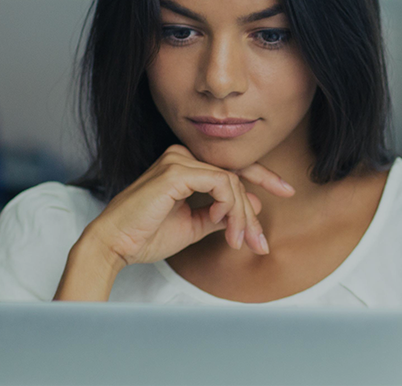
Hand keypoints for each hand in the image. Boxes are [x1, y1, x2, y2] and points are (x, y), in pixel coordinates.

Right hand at [85, 145, 295, 265]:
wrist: (115, 245)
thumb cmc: (145, 236)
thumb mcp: (193, 225)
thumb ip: (220, 214)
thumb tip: (252, 207)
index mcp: (184, 165)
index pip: (231, 168)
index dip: (263, 178)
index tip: (286, 192)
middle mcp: (182, 156)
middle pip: (236, 176)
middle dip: (253, 211)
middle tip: (262, 241)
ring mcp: (179, 160)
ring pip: (233, 183)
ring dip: (242, 216)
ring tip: (239, 242)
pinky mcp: (178, 171)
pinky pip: (223, 185)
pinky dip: (231, 208)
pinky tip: (226, 228)